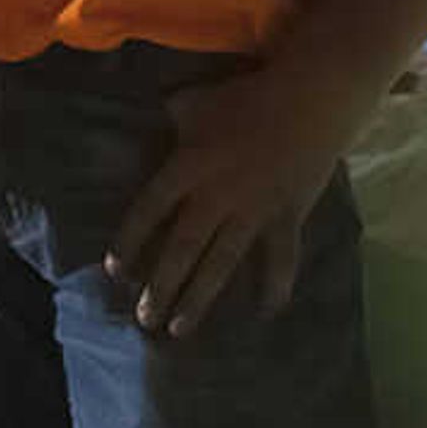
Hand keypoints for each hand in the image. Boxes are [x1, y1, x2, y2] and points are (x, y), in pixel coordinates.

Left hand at [109, 66, 356, 337]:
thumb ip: (176, 113)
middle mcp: (214, 197)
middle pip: (181, 248)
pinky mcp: (286, 217)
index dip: (129, 242)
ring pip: (219, 263)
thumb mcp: (198, 100)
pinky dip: (275, 285)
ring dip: (198, 299)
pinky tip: (266, 312)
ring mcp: (251, 211)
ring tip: (179, 330)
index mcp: (188, 167)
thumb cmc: (250, 97)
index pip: (149, 211)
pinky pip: (280, 257)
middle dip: (161, 287)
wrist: (311, 100)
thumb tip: (160, 113)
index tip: (115, 273)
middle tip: (144, 320)